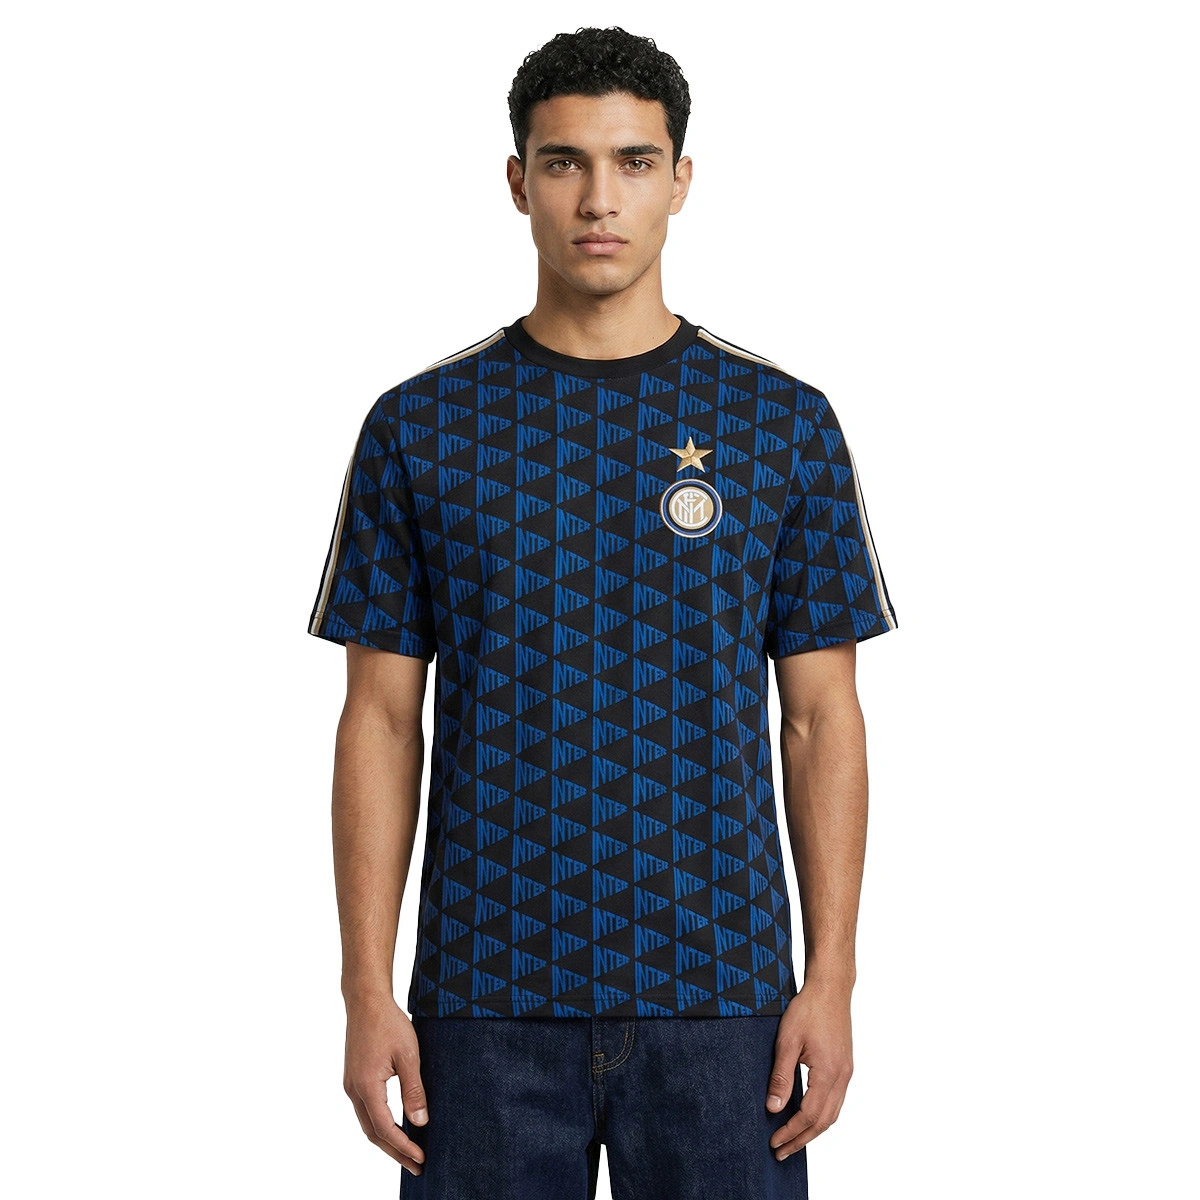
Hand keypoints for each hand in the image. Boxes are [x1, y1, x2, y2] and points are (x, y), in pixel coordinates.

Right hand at [343, 996, 428, 1174]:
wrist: (366, 1001)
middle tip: (417, 1166)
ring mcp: (351, 1085)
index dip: (403, 1146)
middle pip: (373, 1133)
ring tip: (408, 1152)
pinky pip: (366, 1110)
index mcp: (367, 1087)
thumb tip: (420, 1122)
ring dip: (387, 1141)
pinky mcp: (354, 1078)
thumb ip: (413, 1090)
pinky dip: (380, 1125)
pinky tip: (394, 1127)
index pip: (385, 1129)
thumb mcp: (408, 1055)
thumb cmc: (389, 1023)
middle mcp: (354, 1090)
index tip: (421, 1157)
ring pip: (367, 1123)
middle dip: (395, 1152)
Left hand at [765, 982, 853, 1159]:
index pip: (809, 1115)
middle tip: (781, 1151)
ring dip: (813, 1130)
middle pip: (824, 1121)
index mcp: (828, 1073)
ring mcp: (846, 1072)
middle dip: (802, 1139)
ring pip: (833, 1113)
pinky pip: (836, 1100)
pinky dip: (822, 1115)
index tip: (774, 1142)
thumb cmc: (808, 1009)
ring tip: (793, 1140)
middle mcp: (842, 1077)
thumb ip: (781, 1076)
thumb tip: (773, 1107)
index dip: (791, 1132)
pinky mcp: (845, 1066)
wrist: (831, 989)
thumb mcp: (787, 1041)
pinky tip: (808, 1116)